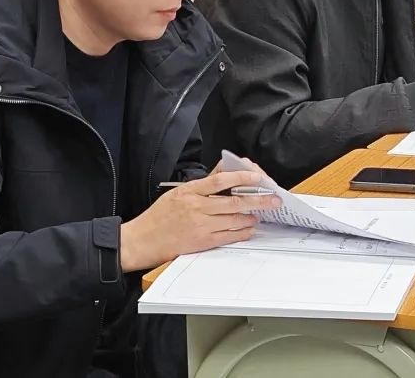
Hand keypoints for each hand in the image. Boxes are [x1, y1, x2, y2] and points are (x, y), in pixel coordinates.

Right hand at [119, 170, 281, 272]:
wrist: (141, 241)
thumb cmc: (158, 216)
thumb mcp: (177, 193)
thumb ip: (201, 185)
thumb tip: (224, 173)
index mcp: (190, 191)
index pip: (220, 180)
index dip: (242, 177)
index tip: (258, 176)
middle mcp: (197, 207)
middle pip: (234, 201)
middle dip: (258, 200)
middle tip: (272, 199)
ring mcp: (200, 226)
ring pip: (234, 219)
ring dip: (252, 217)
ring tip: (261, 214)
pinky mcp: (202, 241)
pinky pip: (228, 236)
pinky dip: (242, 232)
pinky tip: (249, 229)